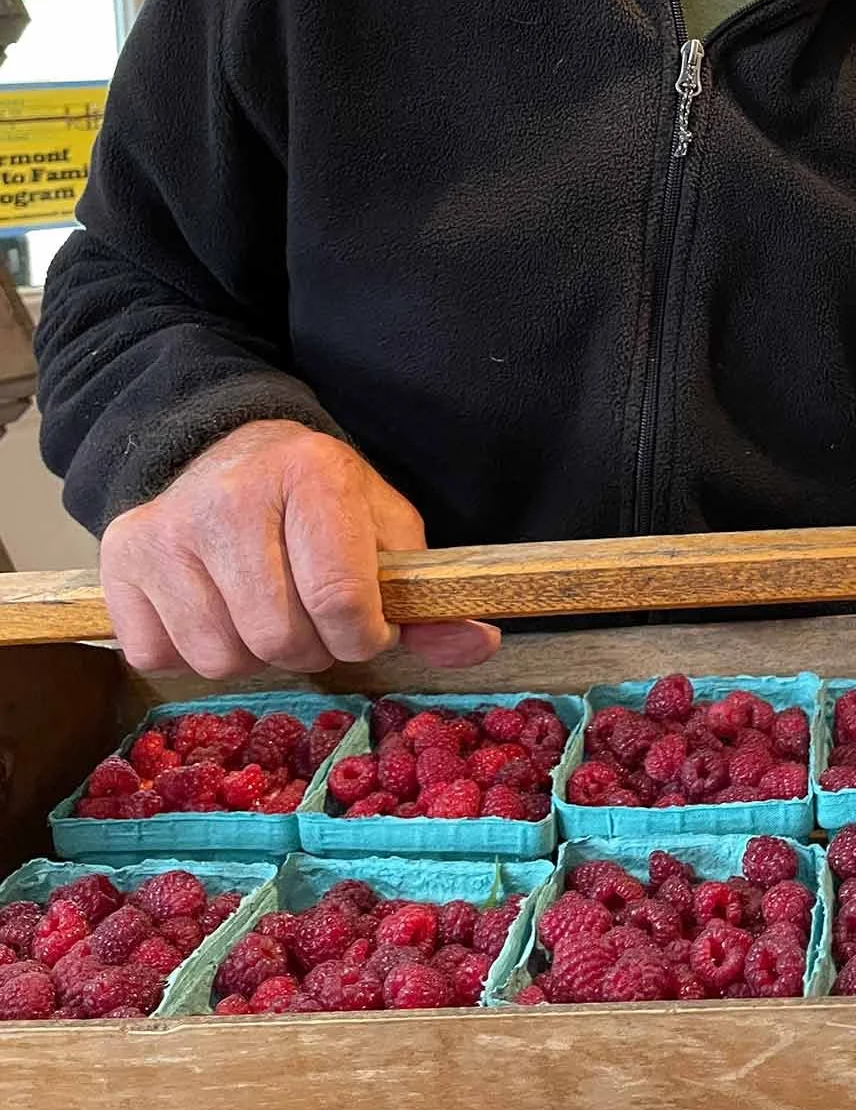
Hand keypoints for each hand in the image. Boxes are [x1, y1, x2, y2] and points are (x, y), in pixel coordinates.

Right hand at [99, 420, 500, 677]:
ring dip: (249, 655)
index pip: (342, 602)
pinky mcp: (121, 558)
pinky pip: (157, 655)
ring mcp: (168, 527)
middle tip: (308, 617)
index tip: (364, 624)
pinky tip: (211, 609)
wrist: (226, 451)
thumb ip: (429, 598)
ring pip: (217, 658)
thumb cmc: (319, 503)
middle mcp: (232, 495)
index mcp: (314, 476)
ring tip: (260, 610)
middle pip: (278, 639)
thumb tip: (479, 643)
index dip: (363, 636)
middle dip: (307, 648)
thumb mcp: (383, 532)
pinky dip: (189, 652)